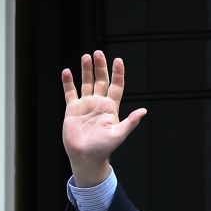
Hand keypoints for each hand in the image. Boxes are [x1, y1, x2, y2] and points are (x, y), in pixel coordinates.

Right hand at [61, 50, 146, 186]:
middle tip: (98, 53)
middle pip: (101, 80)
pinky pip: (70, 93)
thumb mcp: (119, 134)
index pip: (116, 86)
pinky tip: (67, 72)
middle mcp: (99, 104)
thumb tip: (144, 111)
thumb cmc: (104, 148)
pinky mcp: (73, 110)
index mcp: (111, 108)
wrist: (86, 157)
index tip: (118, 60)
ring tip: (86, 57)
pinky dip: (68, 82)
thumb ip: (130, 122)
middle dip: (100, 67)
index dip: (117, 73)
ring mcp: (86, 105)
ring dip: (86, 70)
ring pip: (86, 83)